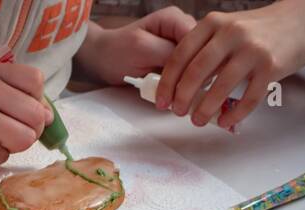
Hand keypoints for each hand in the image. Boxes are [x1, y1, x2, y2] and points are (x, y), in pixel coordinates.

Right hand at [0, 62, 50, 168]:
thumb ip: (10, 94)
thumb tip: (49, 116)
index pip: (36, 82)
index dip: (34, 101)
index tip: (19, 111)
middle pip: (36, 115)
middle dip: (28, 129)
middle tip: (7, 132)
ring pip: (26, 139)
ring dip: (13, 145)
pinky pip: (2, 156)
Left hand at [76, 8, 196, 85]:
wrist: (103, 60)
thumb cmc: (117, 51)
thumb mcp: (142, 49)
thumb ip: (168, 54)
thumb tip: (190, 66)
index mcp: (174, 19)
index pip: (198, 39)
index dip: (196, 60)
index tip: (186, 81)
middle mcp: (181, 29)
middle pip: (201, 52)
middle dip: (192, 74)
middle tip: (178, 93)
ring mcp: (181, 45)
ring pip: (197, 65)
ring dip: (187, 82)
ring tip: (173, 95)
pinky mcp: (178, 60)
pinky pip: (187, 73)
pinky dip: (181, 85)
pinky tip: (172, 93)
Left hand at [157, 7, 304, 129]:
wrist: (304, 19)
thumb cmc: (260, 29)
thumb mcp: (228, 28)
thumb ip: (205, 49)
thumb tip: (179, 82)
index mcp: (214, 23)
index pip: (180, 55)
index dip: (167, 82)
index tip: (161, 100)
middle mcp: (231, 34)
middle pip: (196, 72)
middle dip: (182, 98)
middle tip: (177, 112)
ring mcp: (252, 50)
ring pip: (220, 87)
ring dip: (205, 109)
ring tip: (198, 120)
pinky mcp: (271, 67)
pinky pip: (248, 98)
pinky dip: (234, 114)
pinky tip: (225, 121)